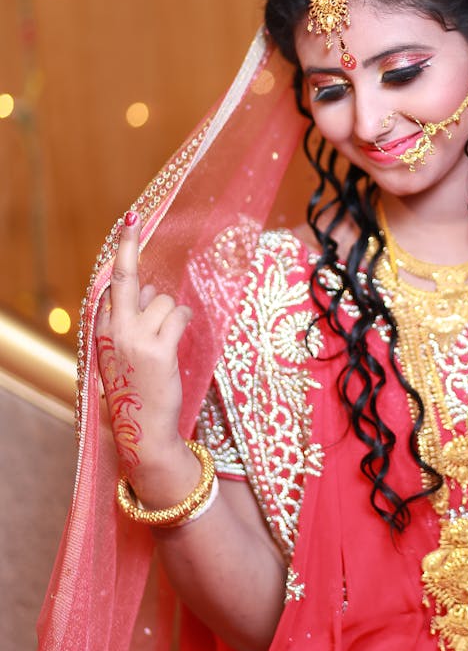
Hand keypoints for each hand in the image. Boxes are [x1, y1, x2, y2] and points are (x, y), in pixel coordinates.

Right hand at [95, 210, 192, 480]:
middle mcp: (113, 330)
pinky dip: (185, 320)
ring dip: (172, 313)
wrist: (142, 431)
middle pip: (126, 278)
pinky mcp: (158, 349)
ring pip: (164, 300)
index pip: (110, 283)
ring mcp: (135, 339)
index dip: (123, 253)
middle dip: (129, 246)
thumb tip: (150, 288)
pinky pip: (179, 315)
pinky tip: (181, 334)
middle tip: (132, 220)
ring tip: (166, 339)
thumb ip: (125, 322)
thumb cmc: (136, 389)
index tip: (129, 223)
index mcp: (100, 329)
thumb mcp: (119, 353)